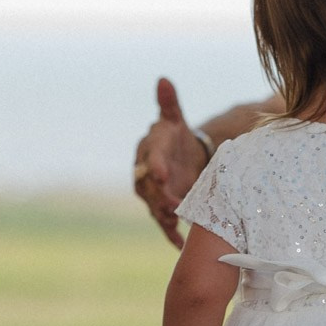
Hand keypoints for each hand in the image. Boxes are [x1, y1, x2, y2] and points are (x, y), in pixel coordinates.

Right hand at [133, 78, 207, 247]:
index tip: (165, 174)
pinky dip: (170, 234)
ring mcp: (152, 193)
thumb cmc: (177, 136)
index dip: (156, 166)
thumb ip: (169, 104)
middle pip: (150, 188)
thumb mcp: (175, 120)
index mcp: (148, 150)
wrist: (181, 158)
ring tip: (178, 224)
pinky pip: (163, 223)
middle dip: (162, 197)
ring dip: (165, 216)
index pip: (150, 158)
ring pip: (155, 206)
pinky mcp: (161, 208)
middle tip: (176, 205)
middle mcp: (144, 173)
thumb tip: (164, 80)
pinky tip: (180, 245)